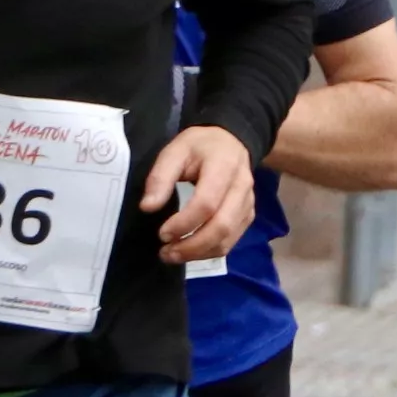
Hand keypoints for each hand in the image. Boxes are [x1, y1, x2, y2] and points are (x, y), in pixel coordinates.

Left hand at [141, 124, 254, 261]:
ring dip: (199, 253)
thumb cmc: (199, 146)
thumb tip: (148, 207)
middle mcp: (241, 187)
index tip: (162, 234)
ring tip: (174, 255)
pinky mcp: (247, 215)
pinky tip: (190, 250)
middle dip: (192, 246)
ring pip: (228, 239)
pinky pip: (231, 241)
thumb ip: (160, 178)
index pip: (207, 203)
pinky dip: (209, 251)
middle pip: (221, 226)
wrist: (230, 141)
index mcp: (224, 166)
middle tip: (166, 253)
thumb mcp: (175, 151)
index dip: (184, 223)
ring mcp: (248, 203)